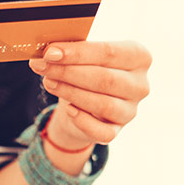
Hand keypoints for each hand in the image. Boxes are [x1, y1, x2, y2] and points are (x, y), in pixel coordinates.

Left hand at [28, 40, 151, 149]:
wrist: (84, 104)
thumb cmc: (86, 71)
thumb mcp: (83, 57)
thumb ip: (73, 52)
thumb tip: (50, 53)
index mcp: (139, 56)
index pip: (108, 53)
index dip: (77, 53)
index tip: (51, 52)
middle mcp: (140, 84)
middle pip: (105, 79)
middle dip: (69, 72)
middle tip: (42, 66)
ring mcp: (131, 110)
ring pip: (103, 104)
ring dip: (71, 93)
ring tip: (49, 82)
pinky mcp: (118, 131)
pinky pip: (102, 132)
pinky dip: (83, 121)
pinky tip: (69, 110)